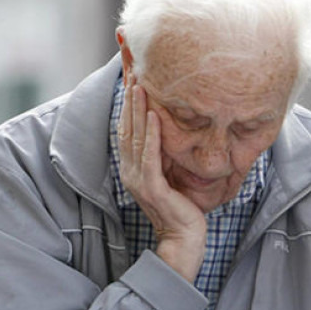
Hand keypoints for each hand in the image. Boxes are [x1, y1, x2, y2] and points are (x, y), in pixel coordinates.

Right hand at [118, 74, 206, 281]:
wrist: (183, 240)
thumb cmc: (180, 210)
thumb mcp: (169, 177)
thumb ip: (163, 157)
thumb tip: (169, 132)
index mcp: (133, 168)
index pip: (127, 129)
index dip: (128, 103)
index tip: (132, 76)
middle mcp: (131, 171)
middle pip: (127, 127)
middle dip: (130, 98)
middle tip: (133, 69)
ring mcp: (139, 180)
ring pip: (136, 137)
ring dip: (137, 108)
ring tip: (141, 83)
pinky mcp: (152, 187)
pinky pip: (150, 155)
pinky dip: (151, 134)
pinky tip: (153, 114)